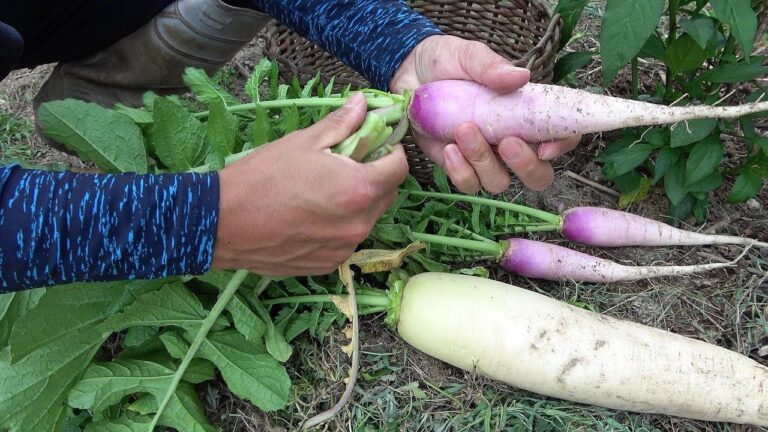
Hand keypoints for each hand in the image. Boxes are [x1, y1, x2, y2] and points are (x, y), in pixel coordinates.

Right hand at [212, 94, 408, 275]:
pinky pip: (346, 240)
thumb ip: (342, 124)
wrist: (223, 223)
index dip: (391, 152)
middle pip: (387, 195)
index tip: (376, 145)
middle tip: (346, 165)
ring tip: (322, 192)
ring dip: (356, 203)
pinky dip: (338, 227)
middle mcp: (360, 223)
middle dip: (375, 176)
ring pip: (367, 219)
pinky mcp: (328, 264)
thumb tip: (364, 104)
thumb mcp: (304, 142)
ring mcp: (345, 248)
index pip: (400, 168)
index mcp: (359, 189)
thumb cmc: (262, 177)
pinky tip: (310, 217)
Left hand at [389, 35, 580, 192]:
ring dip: (484, 162)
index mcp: (526, 113)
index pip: (561, 136)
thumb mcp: (469, 56)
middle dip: (527, 166)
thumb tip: (520, 77)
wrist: (408, 72)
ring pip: (499, 182)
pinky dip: (460, 171)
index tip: (546, 146)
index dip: (562, 145)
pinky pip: (467, 184)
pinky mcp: (457, 167)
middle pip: (537, 175)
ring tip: (463, 130)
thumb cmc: (446, 62)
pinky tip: (448, 148)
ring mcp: (485, 158)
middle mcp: (511, 141)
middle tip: (507, 142)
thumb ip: (492, 67)